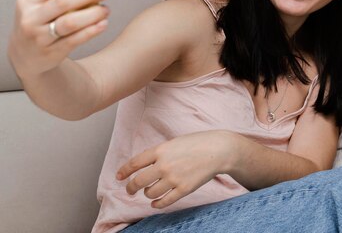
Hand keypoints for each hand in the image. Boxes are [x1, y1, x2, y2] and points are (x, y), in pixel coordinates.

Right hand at [8, 0, 111, 78]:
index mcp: (27, 2)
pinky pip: (75, 39)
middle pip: (63, 2)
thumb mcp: (39, 8)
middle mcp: (31, 19)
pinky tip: (103, 24)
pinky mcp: (52, 52)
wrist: (25, 57)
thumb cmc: (39, 24)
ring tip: (106, 9)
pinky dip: (92, 30)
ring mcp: (40, 37)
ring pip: (70, 22)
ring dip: (93, 14)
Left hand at [117, 130, 237, 208]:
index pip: (134, 163)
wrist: (218, 150)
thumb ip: (159, 153)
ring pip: (150, 193)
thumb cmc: (198, 143)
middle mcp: (164, 165)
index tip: (119, 177)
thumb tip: (144, 166)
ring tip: (150, 191)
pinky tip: (156, 203)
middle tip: (130, 190)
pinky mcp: (183, 189)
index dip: (123, 171)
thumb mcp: (174, 142)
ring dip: (147, 194)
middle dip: (131, 188)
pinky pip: (164, 202)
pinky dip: (157, 204)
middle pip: (138, 182)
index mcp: (160, 150)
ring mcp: (173, 178)